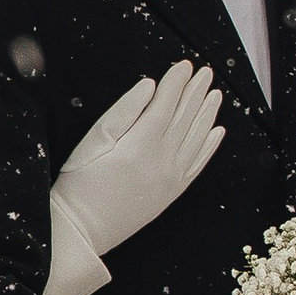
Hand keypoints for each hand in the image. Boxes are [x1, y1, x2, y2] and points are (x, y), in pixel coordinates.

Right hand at [51, 65, 223, 261]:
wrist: (82, 229)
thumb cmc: (80, 185)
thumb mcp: (93, 142)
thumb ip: (123, 112)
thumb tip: (148, 87)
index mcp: (141, 144)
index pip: (166, 104)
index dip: (176, 82)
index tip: (184, 66)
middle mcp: (163, 160)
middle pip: (185, 118)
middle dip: (196, 92)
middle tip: (205, 73)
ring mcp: (171, 178)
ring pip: (196, 138)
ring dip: (207, 114)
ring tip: (215, 94)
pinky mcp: (172, 193)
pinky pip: (197, 165)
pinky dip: (208, 146)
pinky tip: (215, 132)